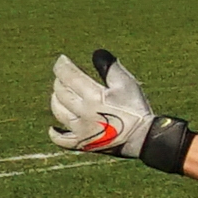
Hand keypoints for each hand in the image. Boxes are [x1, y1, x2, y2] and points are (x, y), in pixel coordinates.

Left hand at [53, 48, 194, 170]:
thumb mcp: (127, 83)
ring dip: (56, 100)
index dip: (62, 65)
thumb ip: (109, 66)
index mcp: (93, 96)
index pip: (68, 76)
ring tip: (60, 94)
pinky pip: (62, 140)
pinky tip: (53, 127)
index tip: (61, 60)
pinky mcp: (82, 144)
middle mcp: (82, 113)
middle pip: (61, 92)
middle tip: (64, 75)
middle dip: (59, 80)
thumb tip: (96, 53)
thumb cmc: (135, 108)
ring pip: (58, 112)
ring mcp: (80, 130)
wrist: (143, 138)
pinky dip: (55, 133)